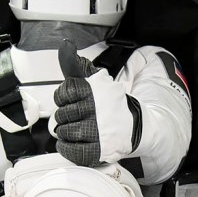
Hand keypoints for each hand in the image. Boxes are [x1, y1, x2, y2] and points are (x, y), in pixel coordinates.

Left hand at [52, 44, 134, 167]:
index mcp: (96, 91)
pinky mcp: (100, 149)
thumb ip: (78, 66)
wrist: (135, 125)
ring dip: (65, 132)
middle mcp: (97, 110)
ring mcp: (98, 131)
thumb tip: (65, 46)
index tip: (68, 100)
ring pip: (65, 132)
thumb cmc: (111, 103)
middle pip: (62, 114)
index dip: (63, 98)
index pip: (65, 92)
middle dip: (64, 116)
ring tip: (74, 129)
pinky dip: (66, 147)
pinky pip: (72, 150)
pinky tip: (70, 142)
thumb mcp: (98, 80)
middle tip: (73, 116)